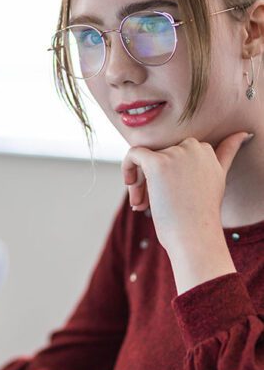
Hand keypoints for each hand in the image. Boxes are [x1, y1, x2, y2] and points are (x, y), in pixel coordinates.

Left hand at [121, 132, 251, 257]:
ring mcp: (176, 154)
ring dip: (138, 182)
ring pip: (145, 158)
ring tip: (139, 205)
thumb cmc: (200, 216)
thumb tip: (243, 133)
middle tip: (144, 202)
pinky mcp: (158, 163)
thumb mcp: (217, 179)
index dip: (166, 171)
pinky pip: (133, 153)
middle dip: (150, 177)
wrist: (194, 236)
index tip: (164, 195)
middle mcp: (194, 148)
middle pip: (159, 153)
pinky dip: (126, 167)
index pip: (175, 152)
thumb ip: (225, 154)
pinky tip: (129, 184)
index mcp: (207, 152)